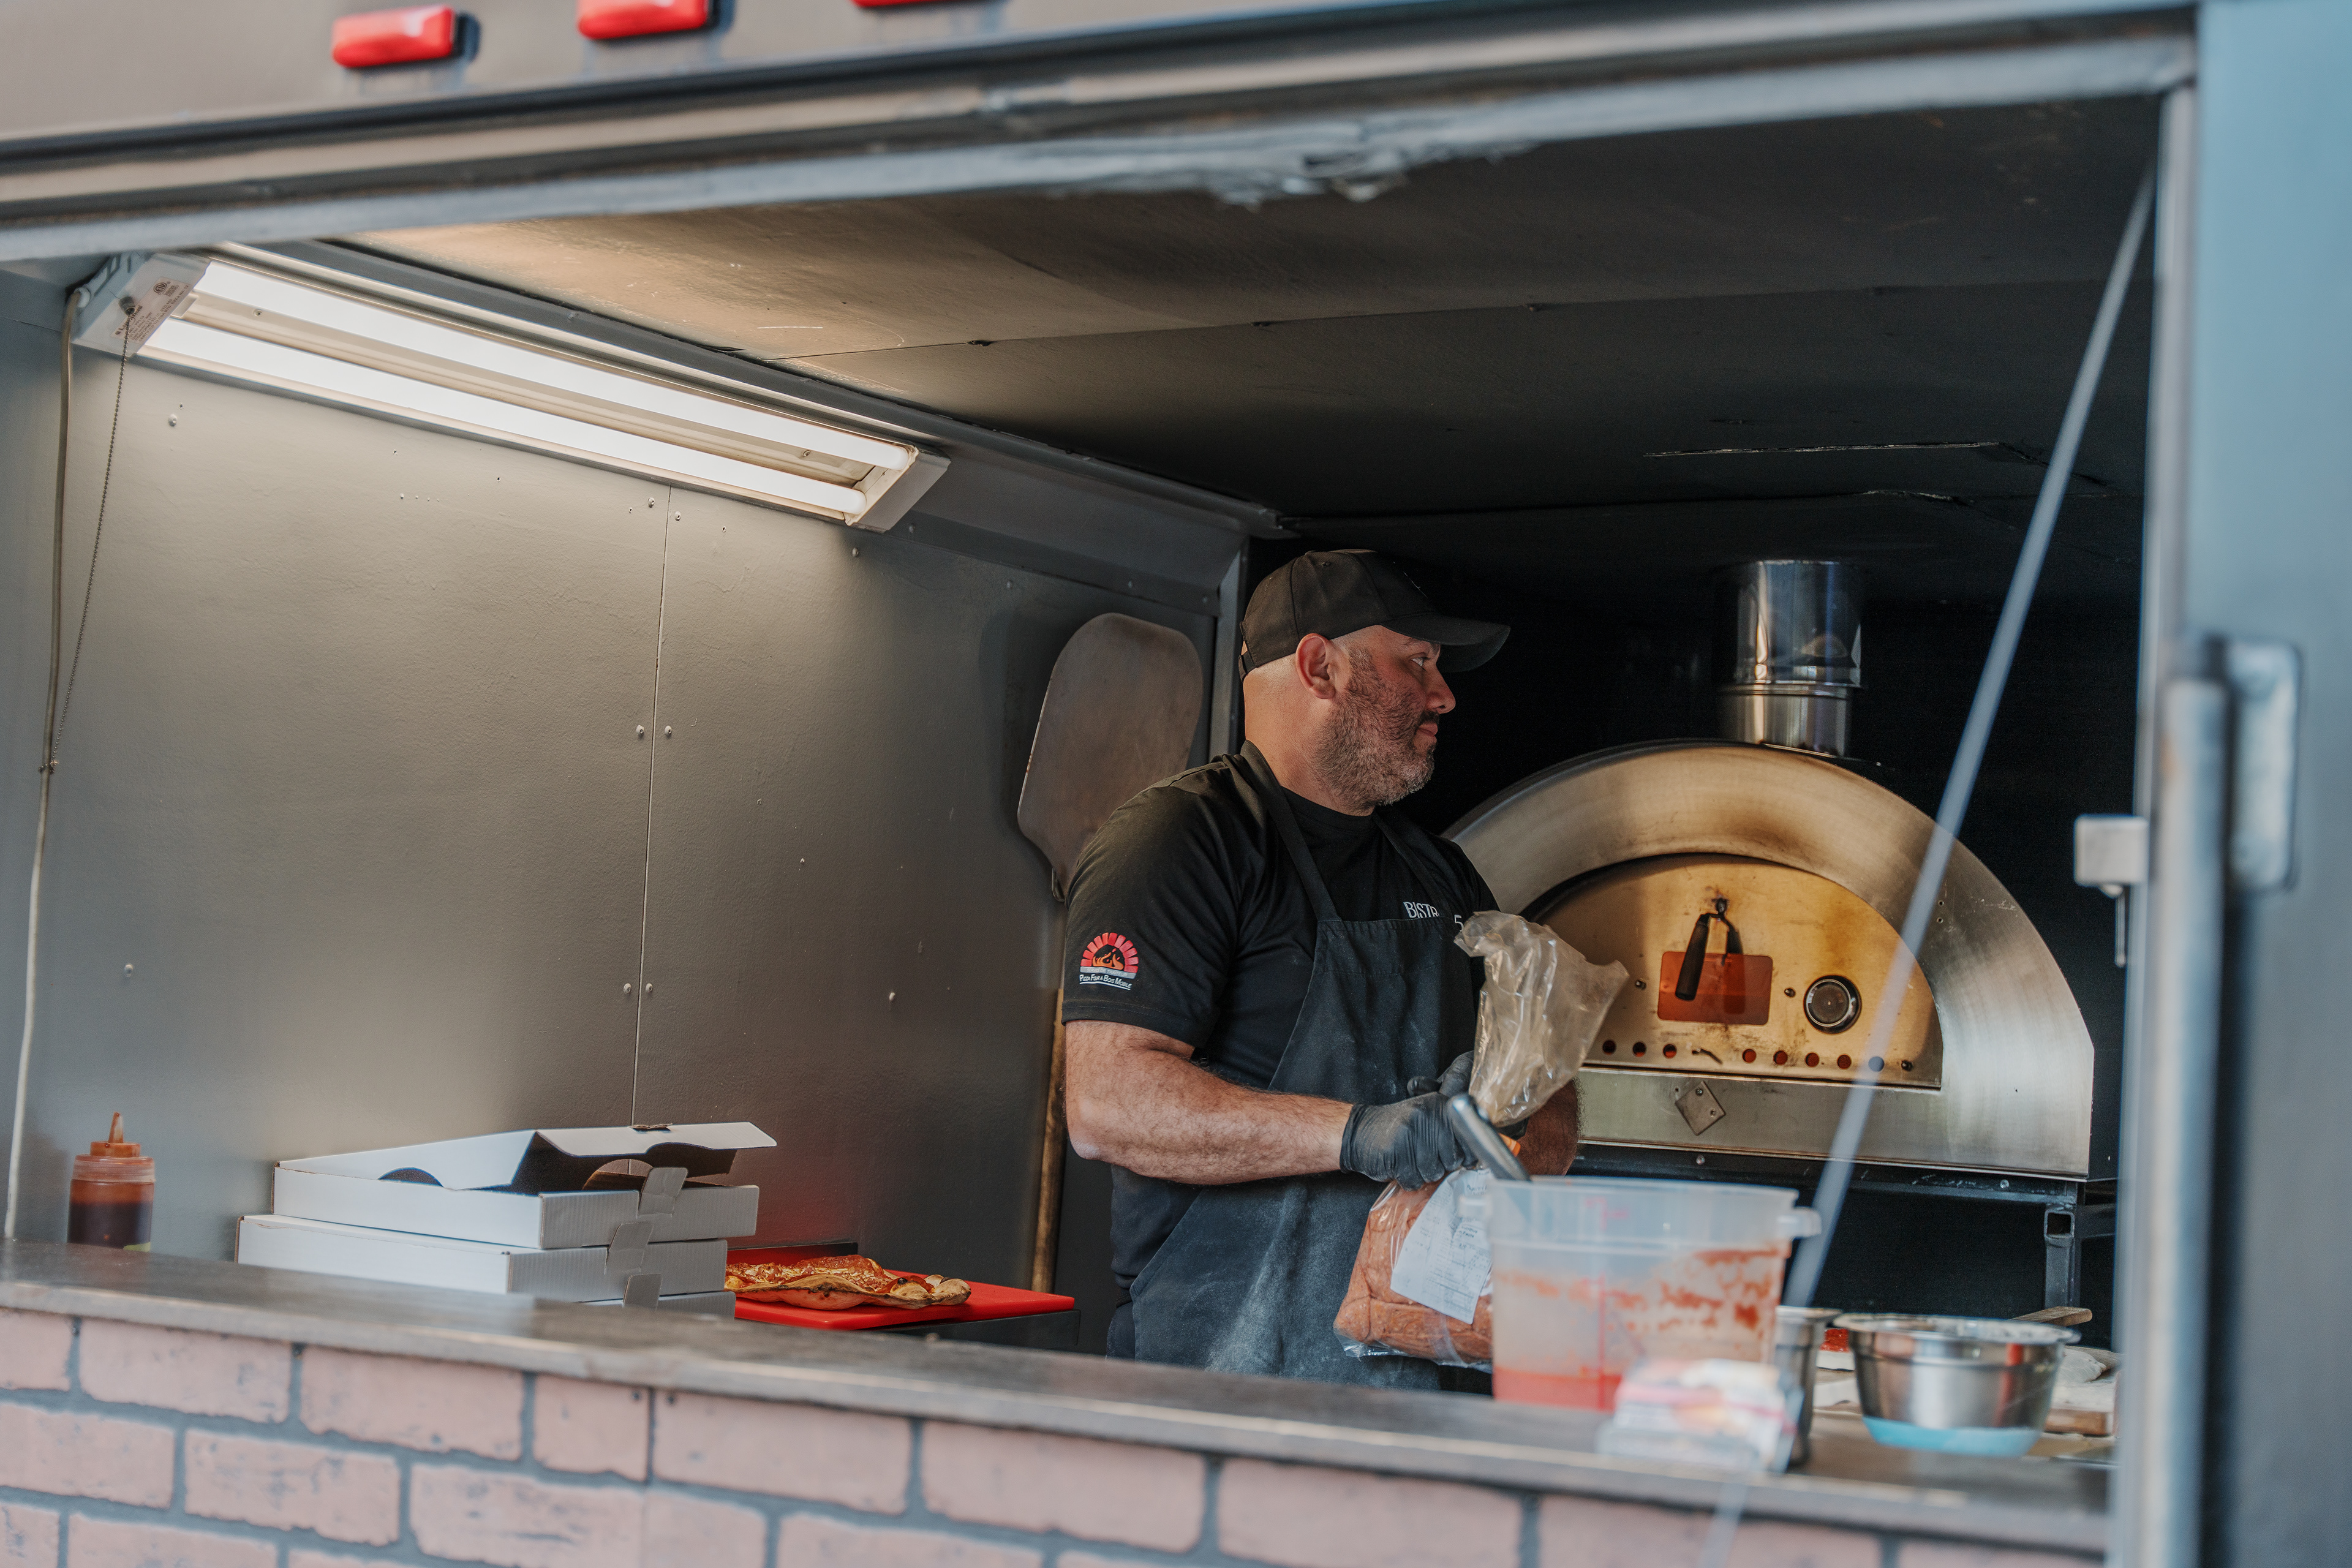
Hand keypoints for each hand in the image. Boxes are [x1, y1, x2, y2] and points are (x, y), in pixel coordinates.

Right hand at [1341, 1052, 1474, 1187]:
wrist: (1361, 1131)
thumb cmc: (1400, 1130)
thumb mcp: (1429, 1119)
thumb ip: (1455, 1131)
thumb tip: (1476, 1157)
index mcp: (1439, 1105)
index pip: (1469, 1138)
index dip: (1466, 1155)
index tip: (1456, 1157)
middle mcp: (1427, 1115)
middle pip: (1453, 1159)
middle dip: (1441, 1164)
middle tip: (1424, 1154)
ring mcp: (1411, 1132)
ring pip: (1434, 1172)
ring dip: (1422, 1173)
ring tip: (1410, 1158)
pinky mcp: (1396, 1152)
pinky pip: (1414, 1180)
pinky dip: (1408, 1179)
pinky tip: (1400, 1165)